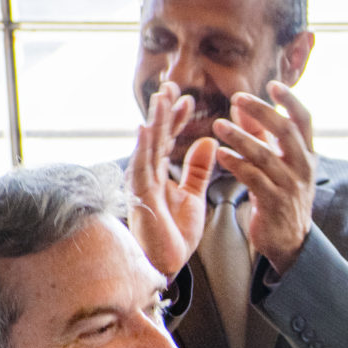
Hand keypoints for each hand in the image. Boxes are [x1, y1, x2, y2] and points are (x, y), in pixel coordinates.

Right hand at [126, 84, 211, 275]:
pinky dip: (143, 146)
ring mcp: (141, 183)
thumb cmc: (174, 231)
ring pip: (148, 146)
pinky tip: (145, 127)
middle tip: (171, 85)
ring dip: (154, 121)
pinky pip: (141, 167)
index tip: (189, 99)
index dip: (178, 119)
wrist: (166, 262)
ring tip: (161, 98)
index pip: (169, 139)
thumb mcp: (193, 195)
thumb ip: (198, 169)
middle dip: (164, 111)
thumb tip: (207, 141)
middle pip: (156, 136)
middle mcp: (148, 173)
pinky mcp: (140, 195)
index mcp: (160, 172)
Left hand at [211, 86, 319, 273]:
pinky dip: (236, 164)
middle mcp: (303, 168)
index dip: (290, 101)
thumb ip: (260, 134)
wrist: (289, 241)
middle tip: (238, 98)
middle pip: (286, 132)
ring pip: (266, 155)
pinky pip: (253, 178)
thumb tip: (242, 104)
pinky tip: (220, 154)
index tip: (273, 84)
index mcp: (306, 154)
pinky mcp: (274, 203)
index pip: (304, 121)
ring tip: (218, 125)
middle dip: (262, 112)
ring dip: (241, 137)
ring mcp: (290, 186)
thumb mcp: (277, 163)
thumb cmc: (280, 196)